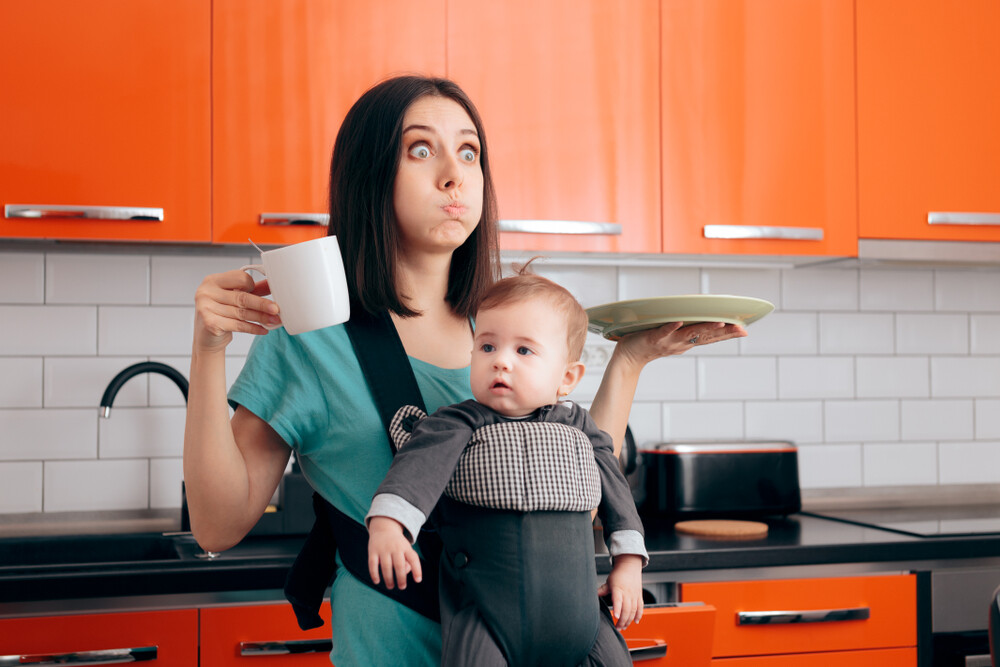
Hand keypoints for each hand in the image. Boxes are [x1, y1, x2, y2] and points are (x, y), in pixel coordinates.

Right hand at [193, 269, 280, 351]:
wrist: (207, 338)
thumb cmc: (220, 314)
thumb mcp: (234, 298)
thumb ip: (252, 290)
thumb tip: (272, 284)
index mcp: (212, 281)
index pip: (240, 278)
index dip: (252, 285)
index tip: (260, 293)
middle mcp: (206, 292)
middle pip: (242, 297)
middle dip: (263, 304)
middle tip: (277, 309)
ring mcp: (205, 308)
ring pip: (242, 313)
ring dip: (262, 318)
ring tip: (274, 320)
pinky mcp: (210, 324)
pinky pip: (238, 325)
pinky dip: (253, 328)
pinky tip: (263, 329)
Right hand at [367, 516, 421, 589]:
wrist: (384, 527)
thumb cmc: (398, 544)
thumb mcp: (406, 549)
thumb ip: (408, 562)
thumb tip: (403, 574)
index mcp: (406, 547)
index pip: (413, 558)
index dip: (417, 570)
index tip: (418, 580)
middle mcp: (395, 547)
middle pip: (399, 565)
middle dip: (401, 578)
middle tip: (402, 587)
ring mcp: (383, 549)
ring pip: (386, 566)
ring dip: (389, 579)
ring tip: (391, 586)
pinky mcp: (373, 551)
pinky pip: (373, 564)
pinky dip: (374, 574)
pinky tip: (377, 581)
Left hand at [597, 554, 643, 629]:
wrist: (630, 566)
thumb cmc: (618, 574)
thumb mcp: (608, 582)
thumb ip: (602, 590)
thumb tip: (594, 595)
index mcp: (619, 589)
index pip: (618, 600)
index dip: (618, 609)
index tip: (616, 617)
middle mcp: (628, 593)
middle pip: (627, 609)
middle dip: (623, 620)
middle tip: (617, 627)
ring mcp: (634, 595)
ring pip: (634, 610)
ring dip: (629, 620)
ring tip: (623, 627)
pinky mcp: (639, 596)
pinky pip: (640, 607)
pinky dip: (639, 615)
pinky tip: (635, 621)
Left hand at [614, 320, 747, 366]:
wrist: (628, 357)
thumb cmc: (650, 343)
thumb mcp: (674, 338)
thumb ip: (688, 330)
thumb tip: (702, 319)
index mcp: (686, 342)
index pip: (710, 337)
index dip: (727, 334)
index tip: (745, 330)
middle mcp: (680, 343)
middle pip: (705, 336)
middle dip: (723, 332)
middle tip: (740, 328)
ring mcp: (667, 341)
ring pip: (688, 334)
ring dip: (703, 328)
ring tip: (718, 321)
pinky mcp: (653, 338)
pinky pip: (663, 331)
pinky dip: (671, 327)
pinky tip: (679, 321)